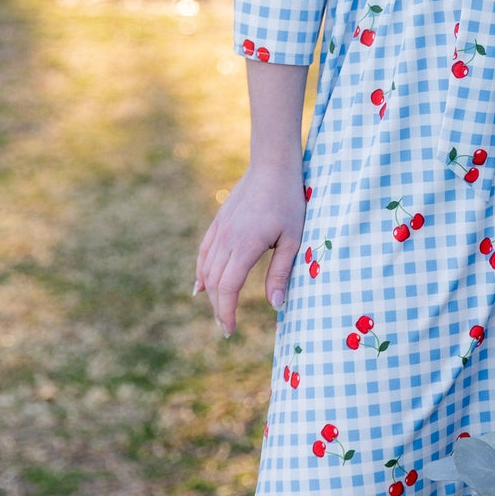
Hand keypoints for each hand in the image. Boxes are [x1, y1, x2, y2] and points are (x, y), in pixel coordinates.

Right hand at [195, 161, 305, 334]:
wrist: (273, 166)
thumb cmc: (289, 201)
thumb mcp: (293, 238)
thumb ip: (281, 272)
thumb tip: (276, 306)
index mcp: (245, 246)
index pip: (228, 288)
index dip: (227, 311)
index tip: (230, 329)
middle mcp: (227, 240)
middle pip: (215, 283)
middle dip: (219, 308)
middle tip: (227, 327)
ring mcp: (220, 230)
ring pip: (206, 269)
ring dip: (210, 293)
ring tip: (220, 310)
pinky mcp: (219, 222)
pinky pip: (204, 252)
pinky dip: (201, 272)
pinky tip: (200, 287)